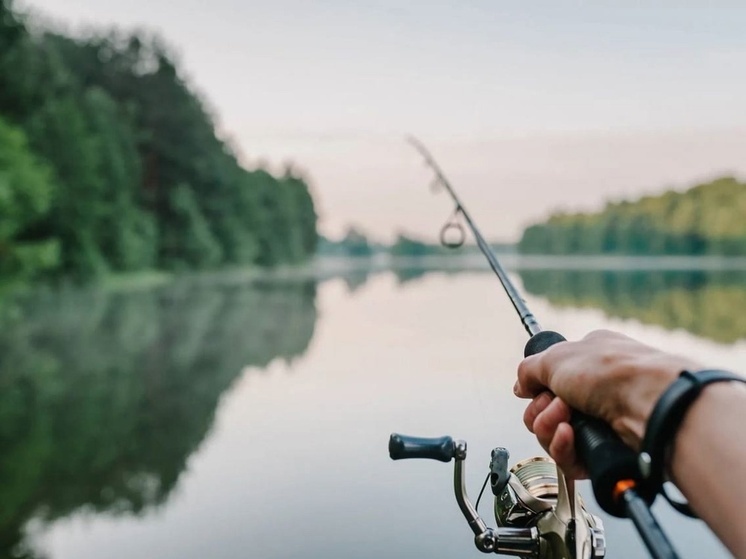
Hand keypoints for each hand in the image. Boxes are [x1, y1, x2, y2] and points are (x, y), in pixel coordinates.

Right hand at [514, 330, 699, 478]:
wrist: (649, 403)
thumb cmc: (611, 372)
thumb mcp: (556, 357)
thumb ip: (529, 370)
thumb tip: (521, 386)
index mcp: (588, 360)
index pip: (549, 380)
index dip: (537, 388)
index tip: (535, 389)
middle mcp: (595, 391)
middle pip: (545, 411)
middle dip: (541, 410)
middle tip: (556, 404)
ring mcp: (600, 422)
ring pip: (553, 436)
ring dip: (549, 427)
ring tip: (565, 420)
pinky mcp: (604, 451)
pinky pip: (568, 458)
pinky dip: (563, 448)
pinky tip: (570, 436)